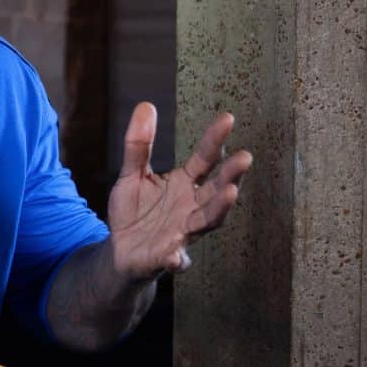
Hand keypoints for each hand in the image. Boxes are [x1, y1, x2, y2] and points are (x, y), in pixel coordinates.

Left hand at [108, 102, 252, 280]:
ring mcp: (183, 233)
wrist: (121, 251)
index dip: (214, 140)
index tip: (227, 118)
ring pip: (207, 221)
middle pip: (216, 189)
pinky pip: (176, 260)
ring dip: (219, 209)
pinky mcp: (167, 258)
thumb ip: (138, 145)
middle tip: (245, 157)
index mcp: (183, 184)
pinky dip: (177, 260)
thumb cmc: (134, 211)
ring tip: (230, 193)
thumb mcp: (131, 174)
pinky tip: (174, 257)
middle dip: (231, 175)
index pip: (204, 159)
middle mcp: (191, 207)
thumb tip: (145, 105)